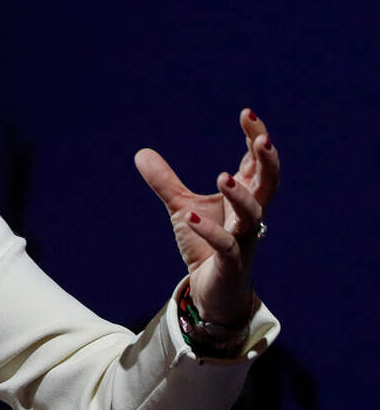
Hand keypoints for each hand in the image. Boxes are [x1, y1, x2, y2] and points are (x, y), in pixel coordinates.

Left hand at [134, 108, 278, 325]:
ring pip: (254, 215)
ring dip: (240, 195)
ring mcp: (244, 241)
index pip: (257, 164)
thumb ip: (165, 182)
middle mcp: (249, 217)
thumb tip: (141, 152)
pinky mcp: (232, 265)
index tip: (246, 114)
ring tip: (222, 176)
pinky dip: (209, 231)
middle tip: (261, 140)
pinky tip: (189, 217)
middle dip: (267, 161)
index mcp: (244, 198)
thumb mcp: (183, 209)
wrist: (212, 295)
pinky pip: (226, 247)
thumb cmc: (206, 248)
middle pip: (269, 184)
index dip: (256, 139)